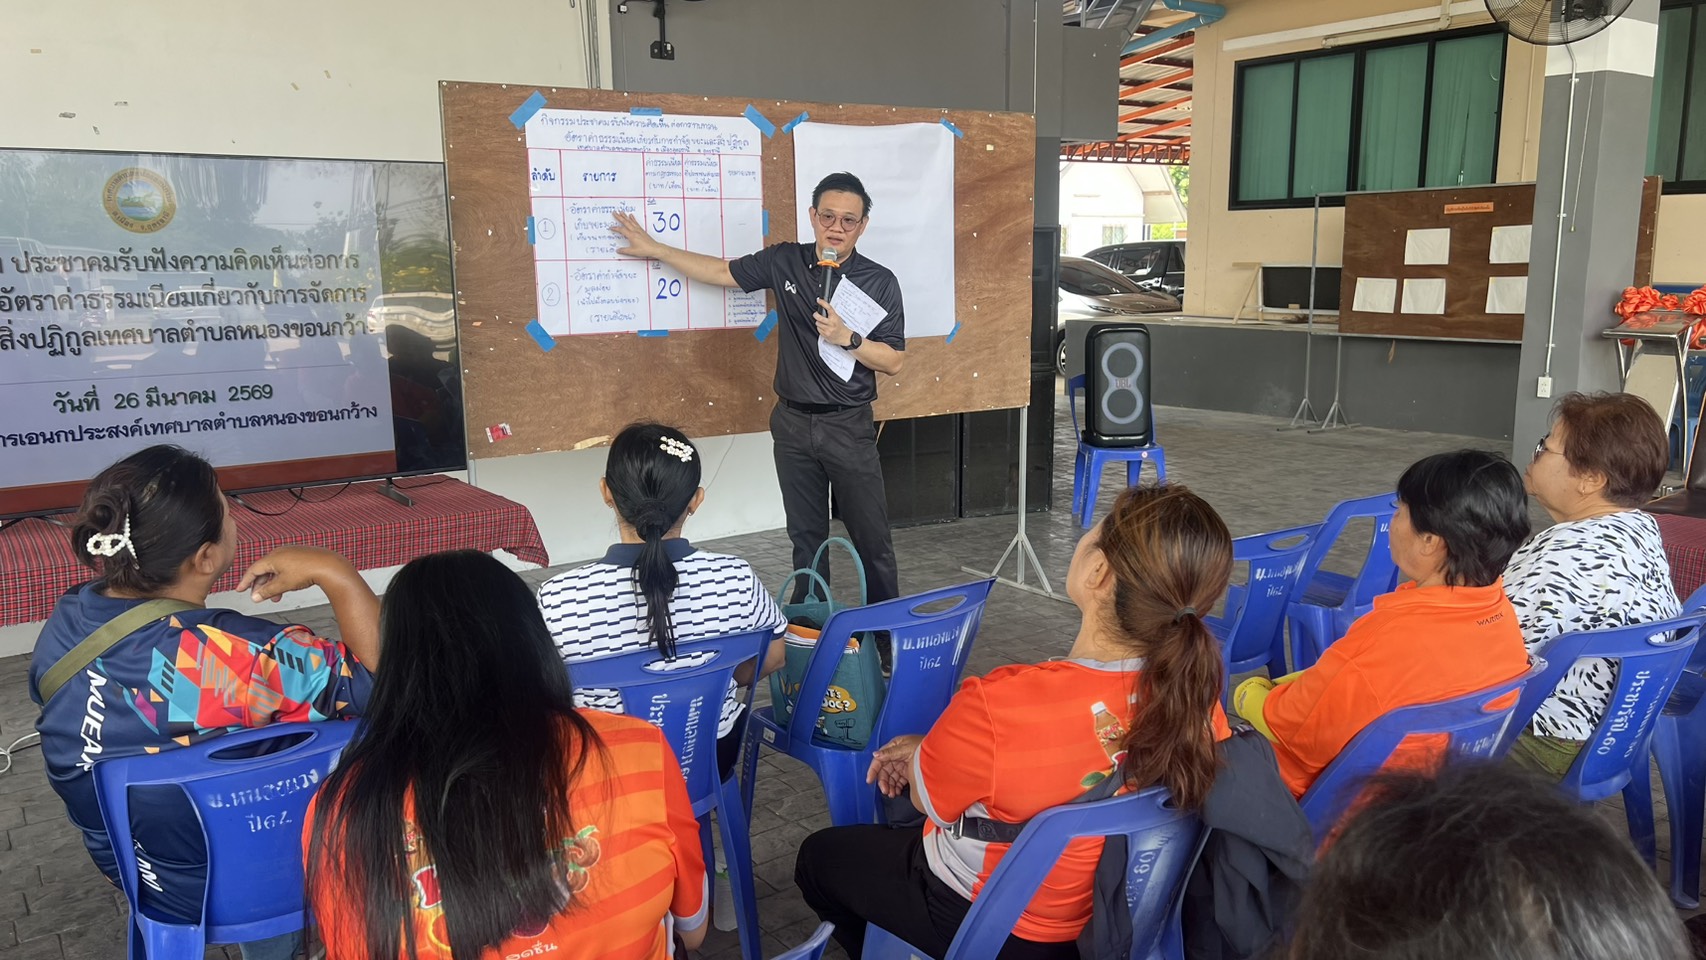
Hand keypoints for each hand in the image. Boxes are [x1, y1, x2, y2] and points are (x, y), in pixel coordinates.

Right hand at [237, 546, 358, 602]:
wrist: (328, 565)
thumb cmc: (307, 571)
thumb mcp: (282, 584)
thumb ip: (267, 591)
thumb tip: (255, 597)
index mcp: (272, 557)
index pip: (253, 570)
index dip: (245, 581)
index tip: (240, 589)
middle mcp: (280, 553)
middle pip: (264, 570)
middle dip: (260, 585)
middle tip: (258, 597)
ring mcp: (291, 554)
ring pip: (275, 570)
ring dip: (272, 585)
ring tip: (274, 597)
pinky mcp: (300, 557)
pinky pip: (285, 568)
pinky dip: (282, 580)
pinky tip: (285, 589)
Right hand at [610, 210, 659, 258]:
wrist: (654, 248)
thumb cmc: (644, 250)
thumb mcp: (632, 252)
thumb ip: (624, 250)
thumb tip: (618, 250)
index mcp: (631, 235)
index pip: (621, 230)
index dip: (615, 228)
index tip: (611, 227)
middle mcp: (635, 231)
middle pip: (625, 222)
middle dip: (619, 217)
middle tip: (614, 212)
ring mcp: (638, 230)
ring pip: (630, 221)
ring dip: (625, 216)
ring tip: (621, 212)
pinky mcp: (641, 230)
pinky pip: (636, 222)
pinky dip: (633, 218)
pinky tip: (631, 216)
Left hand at [814, 299, 853, 346]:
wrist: (844, 337)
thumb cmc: (841, 327)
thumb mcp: (838, 318)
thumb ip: (831, 314)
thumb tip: (824, 307)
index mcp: (835, 318)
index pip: (828, 308)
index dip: (823, 303)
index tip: (819, 300)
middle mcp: (831, 323)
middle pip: (819, 317)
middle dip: (816, 315)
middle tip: (816, 314)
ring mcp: (827, 330)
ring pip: (817, 323)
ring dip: (818, 323)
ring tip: (823, 323)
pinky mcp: (825, 335)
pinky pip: (818, 329)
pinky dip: (820, 328)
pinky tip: (824, 328)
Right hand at [865, 734, 923, 797]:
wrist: (942, 753)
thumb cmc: (924, 746)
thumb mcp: (906, 748)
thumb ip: (891, 752)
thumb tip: (876, 755)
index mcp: (894, 747)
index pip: (879, 759)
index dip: (873, 770)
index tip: (869, 780)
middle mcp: (897, 756)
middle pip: (885, 771)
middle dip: (884, 782)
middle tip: (886, 791)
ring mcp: (903, 764)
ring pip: (891, 777)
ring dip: (890, 786)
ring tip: (892, 794)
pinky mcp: (909, 772)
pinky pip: (899, 781)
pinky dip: (897, 787)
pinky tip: (897, 793)